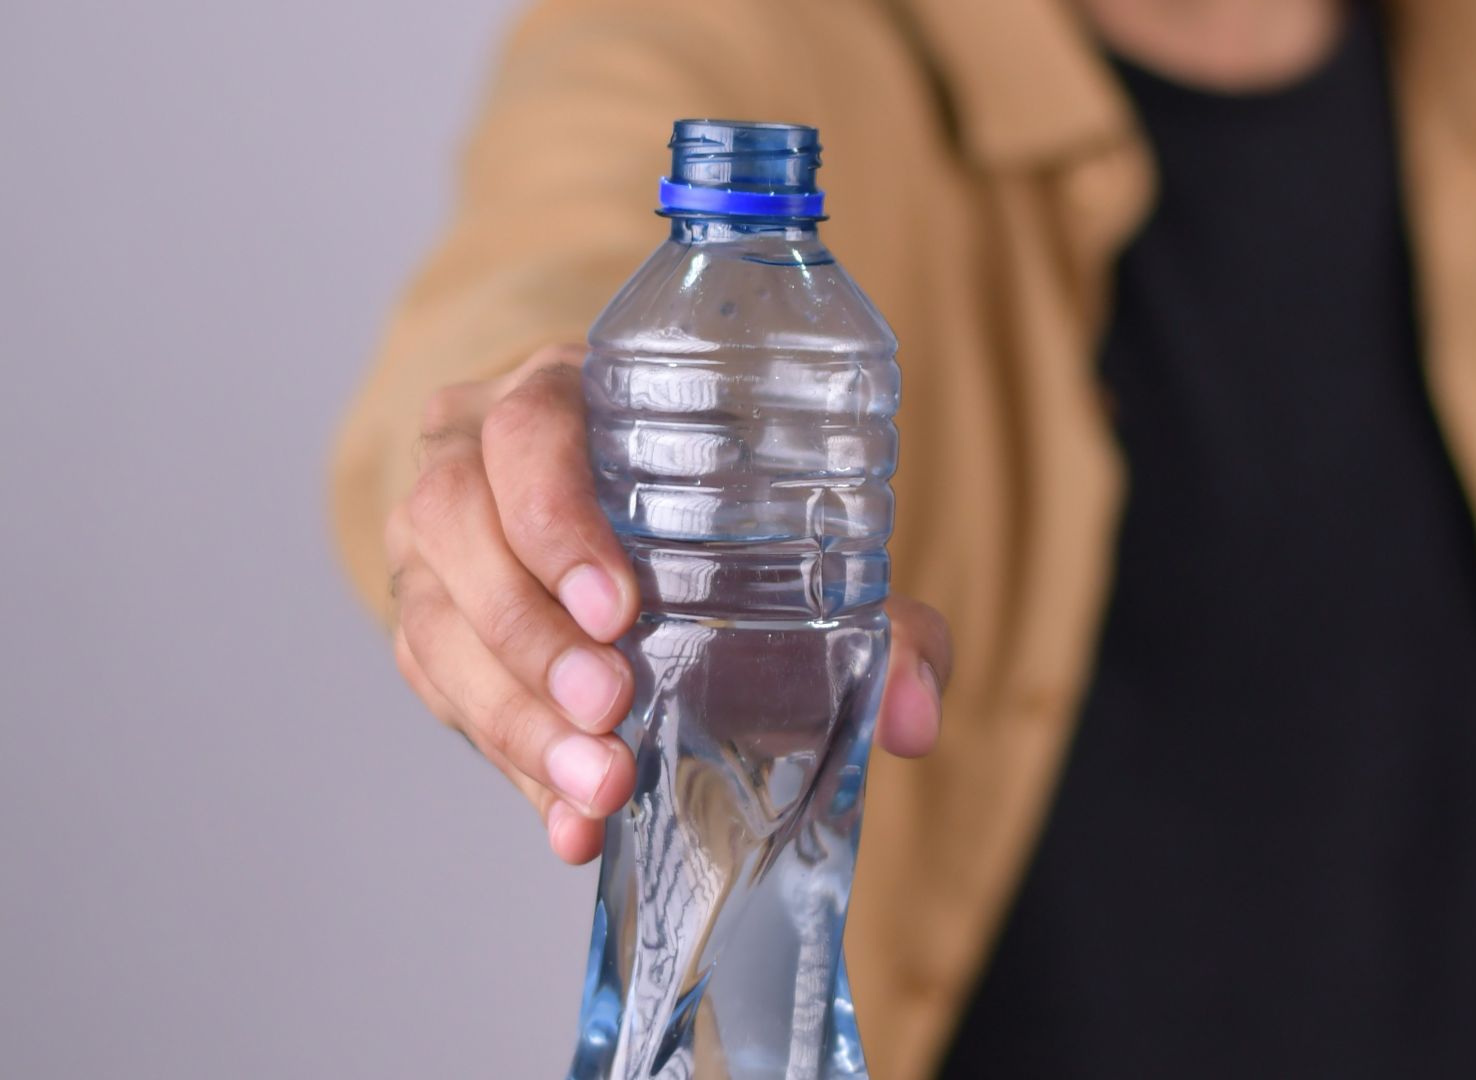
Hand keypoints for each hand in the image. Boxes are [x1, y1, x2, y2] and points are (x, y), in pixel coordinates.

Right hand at [385, 344, 951, 862]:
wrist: (613, 519)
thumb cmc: (715, 509)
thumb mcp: (787, 531)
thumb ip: (876, 618)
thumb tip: (915, 717)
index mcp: (559, 395)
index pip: (529, 433)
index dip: (560, 519)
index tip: (619, 607)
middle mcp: (470, 453)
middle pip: (457, 525)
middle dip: (533, 632)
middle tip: (612, 707)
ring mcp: (433, 540)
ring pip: (436, 619)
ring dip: (516, 714)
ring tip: (600, 783)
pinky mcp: (427, 619)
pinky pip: (441, 691)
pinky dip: (510, 764)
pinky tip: (570, 822)